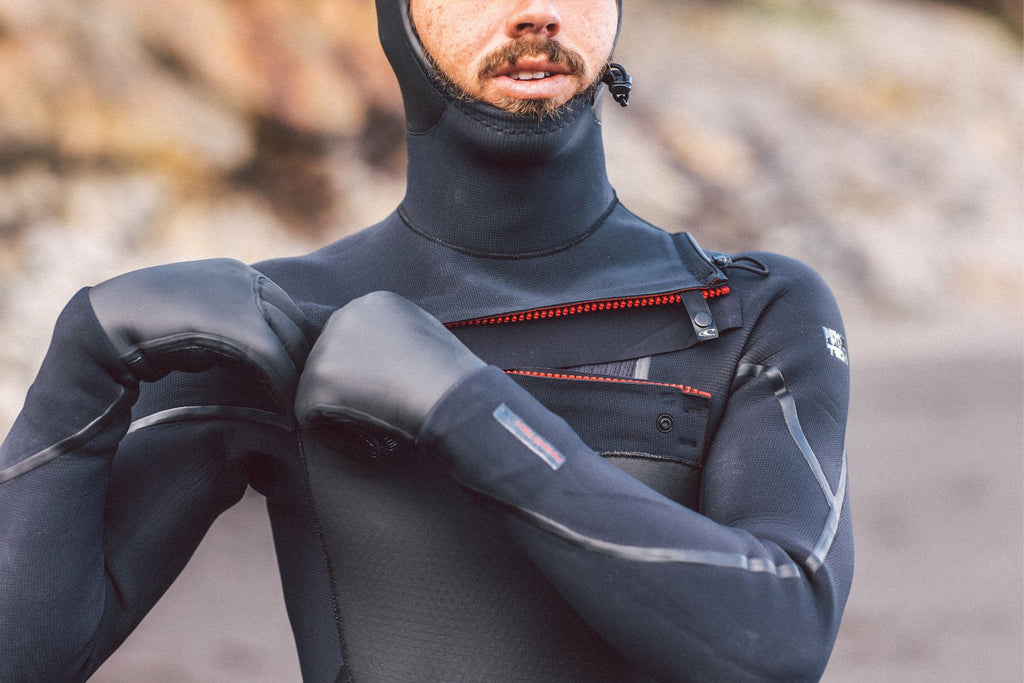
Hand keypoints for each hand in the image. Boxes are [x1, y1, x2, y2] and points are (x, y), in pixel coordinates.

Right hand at [88, 258, 310, 408]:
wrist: (109, 325)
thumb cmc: (152, 327)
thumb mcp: (200, 316)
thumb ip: (231, 323)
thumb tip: (259, 351)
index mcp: (239, 273)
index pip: (285, 309)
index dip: (295, 343)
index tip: (301, 374)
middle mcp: (246, 279)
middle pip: (293, 324)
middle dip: (303, 361)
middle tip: (310, 394)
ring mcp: (243, 299)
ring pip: (288, 342)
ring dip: (297, 377)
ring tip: (302, 405)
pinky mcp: (239, 326)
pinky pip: (273, 360)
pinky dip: (281, 387)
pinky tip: (285, 410)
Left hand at [295, 291, 484, 440]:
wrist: (449, 395)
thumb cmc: (451, 374)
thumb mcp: (428, 334)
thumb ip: (397, 335)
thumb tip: (384, 357)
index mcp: (372, 304)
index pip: (353, 337)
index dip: (366, 368)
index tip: (384, 389)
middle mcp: (343, 317)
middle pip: (330, 357)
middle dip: (348, 385)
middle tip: (376, 410)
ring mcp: (326, 350)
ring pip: (318, 385)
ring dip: (341, 408)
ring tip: (374, 427)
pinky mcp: (316, 384)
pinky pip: (310, 416)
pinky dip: (335, 435)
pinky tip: (367, 444)